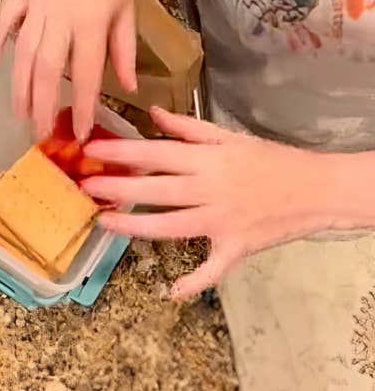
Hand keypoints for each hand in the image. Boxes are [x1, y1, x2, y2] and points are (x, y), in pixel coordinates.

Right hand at [0, 0, 137, 140]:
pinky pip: (3, 25)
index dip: (84, 107)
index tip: (81, 134)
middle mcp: (61, 19)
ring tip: (19, 115)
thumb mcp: (127, 10)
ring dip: (20, 87)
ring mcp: (37, 6)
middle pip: (48, 71)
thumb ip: (123, 50)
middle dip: (43, 106)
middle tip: (40, 135)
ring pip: (24, 54)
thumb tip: (126, 87)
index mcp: (91, 23)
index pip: (87, 74)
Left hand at [80, 107, 330, 299]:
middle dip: (118, 189)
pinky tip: (171, 291)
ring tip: (104, 222)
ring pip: (172, 227)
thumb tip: (153, 113)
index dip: (121, 153)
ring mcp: (222, 221)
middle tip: (85, 187)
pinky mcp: (237, 246)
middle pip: (157, 191)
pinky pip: (213, 268)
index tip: (91, 152)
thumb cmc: (270, 160)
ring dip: (135, 227)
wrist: (318, 189)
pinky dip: (194, 281)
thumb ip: (188, 128)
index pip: (156, 153)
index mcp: (208, 160)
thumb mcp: (229, 137)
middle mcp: (210, 189)